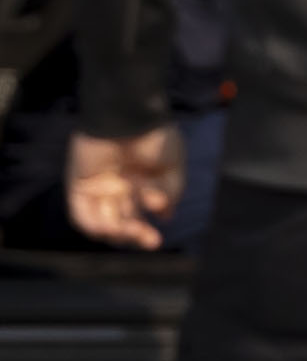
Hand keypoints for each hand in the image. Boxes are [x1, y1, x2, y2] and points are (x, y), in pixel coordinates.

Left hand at [66, 129, 180, 251]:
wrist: (127, 119)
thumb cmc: (155, 139)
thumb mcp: (173, 166)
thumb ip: (172, 191)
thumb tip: (166, 216)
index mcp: (141, 181)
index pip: (141, 212)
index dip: (150, 224)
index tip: (162, 228)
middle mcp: (118, 188)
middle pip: (123, 220)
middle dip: (138, 234)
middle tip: (152, 241)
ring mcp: (97, 189)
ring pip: (103, 222)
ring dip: (119, 232)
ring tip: (134, 230)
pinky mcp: (78, 187)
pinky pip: (83, 215)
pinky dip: (96, 225)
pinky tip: (112, 227)